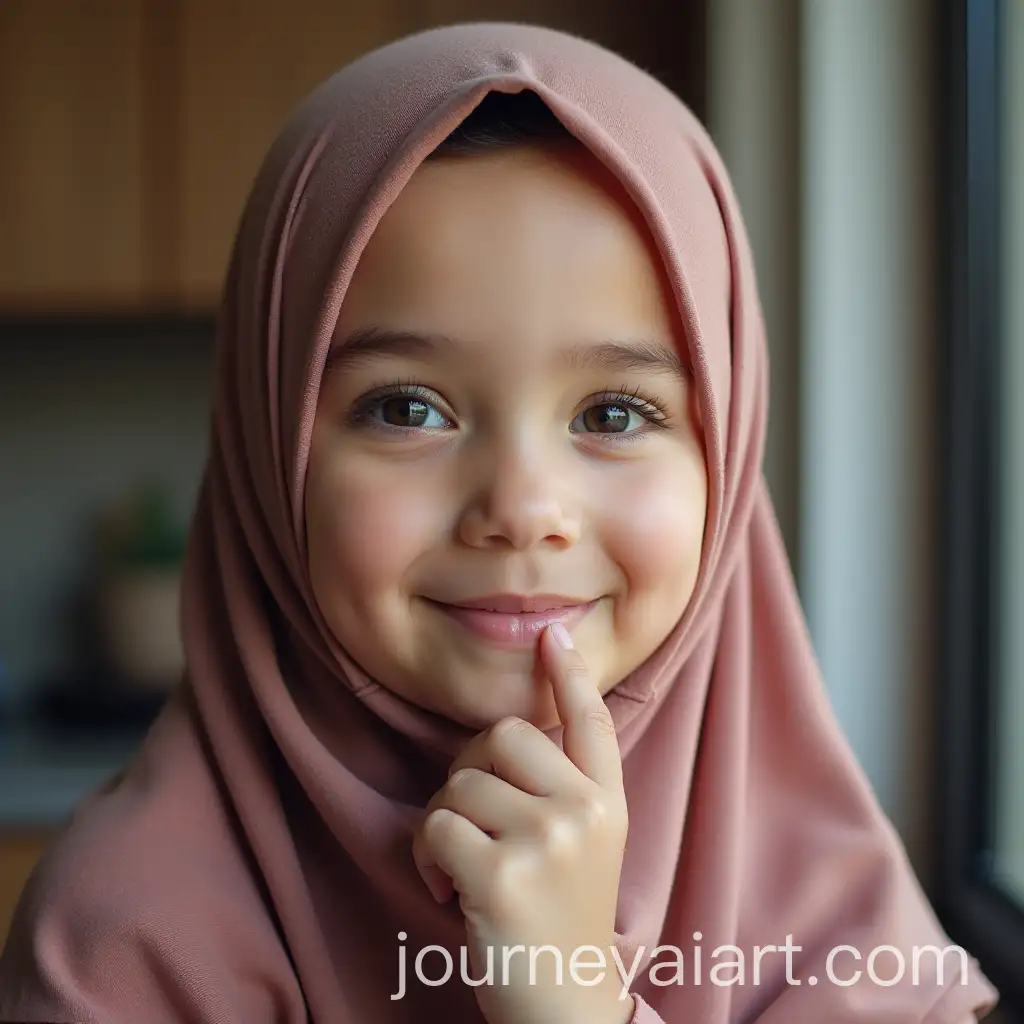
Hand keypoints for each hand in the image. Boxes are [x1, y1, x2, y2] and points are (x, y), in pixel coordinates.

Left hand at [412, 624, 633, 1023]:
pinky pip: (435, 826)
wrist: (564, 1008)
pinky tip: (447, 892)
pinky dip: (426, 858)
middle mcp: (586, 812)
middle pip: (502, 736)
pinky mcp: (503, 874)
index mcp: (608, 802)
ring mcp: (549, 840)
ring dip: (444, 822)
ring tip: (462, 866)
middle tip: (474, 822)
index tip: (552, 633)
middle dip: (469, 772)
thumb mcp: (586, 846)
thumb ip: (563, 788)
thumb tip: (508, 734)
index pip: (590, 721)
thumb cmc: (560, 920)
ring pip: (460, 782)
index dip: (570, 674)